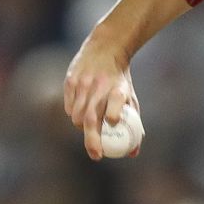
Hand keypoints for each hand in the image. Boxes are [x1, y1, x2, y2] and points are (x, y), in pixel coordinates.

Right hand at [62, 26, 141, 160]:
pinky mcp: (70, 81)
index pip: (115, 104)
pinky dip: (74, 114)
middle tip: (96, 155)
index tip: (113, 126)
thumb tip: (132, 153)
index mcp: (118, 88)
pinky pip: (69, 107)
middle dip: (92, 140)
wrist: (106, 48)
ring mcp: (82, 84)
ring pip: (77, 116)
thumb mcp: (131, 97)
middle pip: (91, 118)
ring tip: (90, 125)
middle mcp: (99, 86)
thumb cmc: (120, 80)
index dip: (114, 116)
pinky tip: (81, 109)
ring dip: (82, 126)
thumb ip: (134, 124)